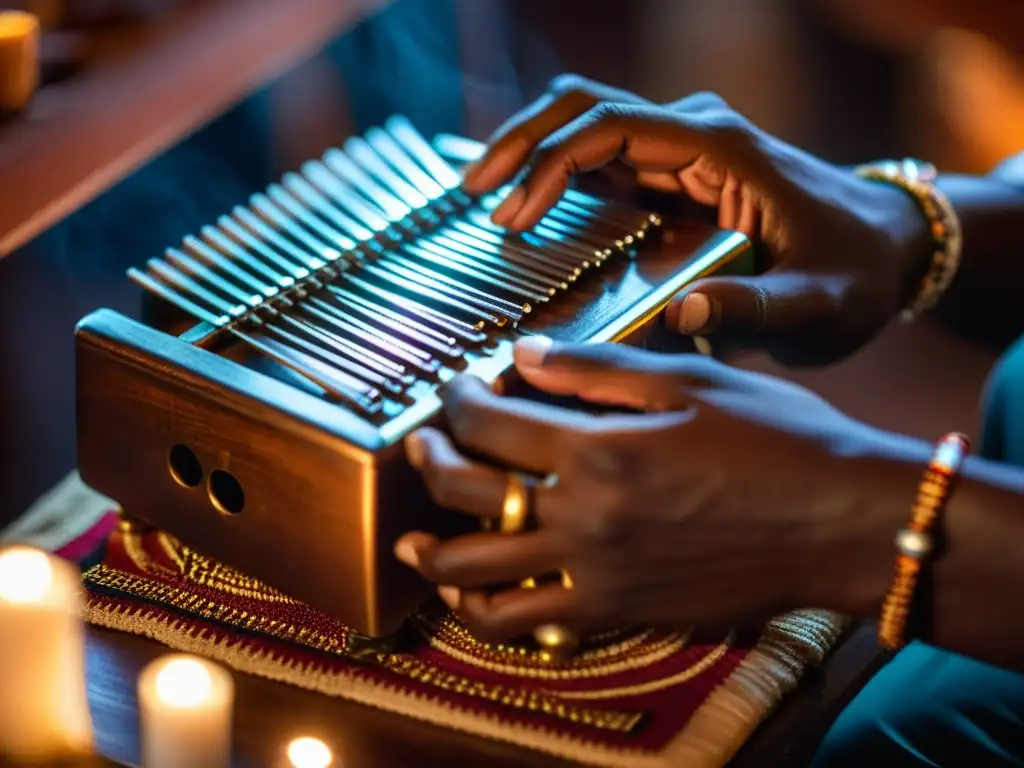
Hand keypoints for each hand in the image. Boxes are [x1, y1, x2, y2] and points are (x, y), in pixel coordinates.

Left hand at [393, 338, 894, 642]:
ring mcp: (598, 575)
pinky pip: (531, 627)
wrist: (842, 523)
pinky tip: (480, 594)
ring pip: (481, 576)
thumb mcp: (691, 380)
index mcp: (600, 448)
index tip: (456, 385)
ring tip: (416, 540)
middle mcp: (585, 517)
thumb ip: (596, 367)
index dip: (456, 398)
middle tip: (421, 447)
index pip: (488, 422)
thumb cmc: (780, 439)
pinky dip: (491, 613)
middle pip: (467, 494)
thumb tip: (522, 353)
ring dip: (436, 554)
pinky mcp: (621, 613)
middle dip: (430, 463)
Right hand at [463, 77, 932, 364]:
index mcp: (719, 150)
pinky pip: (601, 157)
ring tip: (483, 199)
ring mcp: (681, 152)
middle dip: (521, 141)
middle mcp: (693, 136)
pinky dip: (555, 173)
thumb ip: (758, 312)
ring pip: (585, 122)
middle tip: (471, 191)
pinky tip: (524, 207)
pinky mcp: (675, 176)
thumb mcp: (820, 306)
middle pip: (583, 106)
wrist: (889, 248)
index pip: (611, 129)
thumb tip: (680, 313)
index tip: (514, 218)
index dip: (551, 164)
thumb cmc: (856, 275)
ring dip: (530, 151)